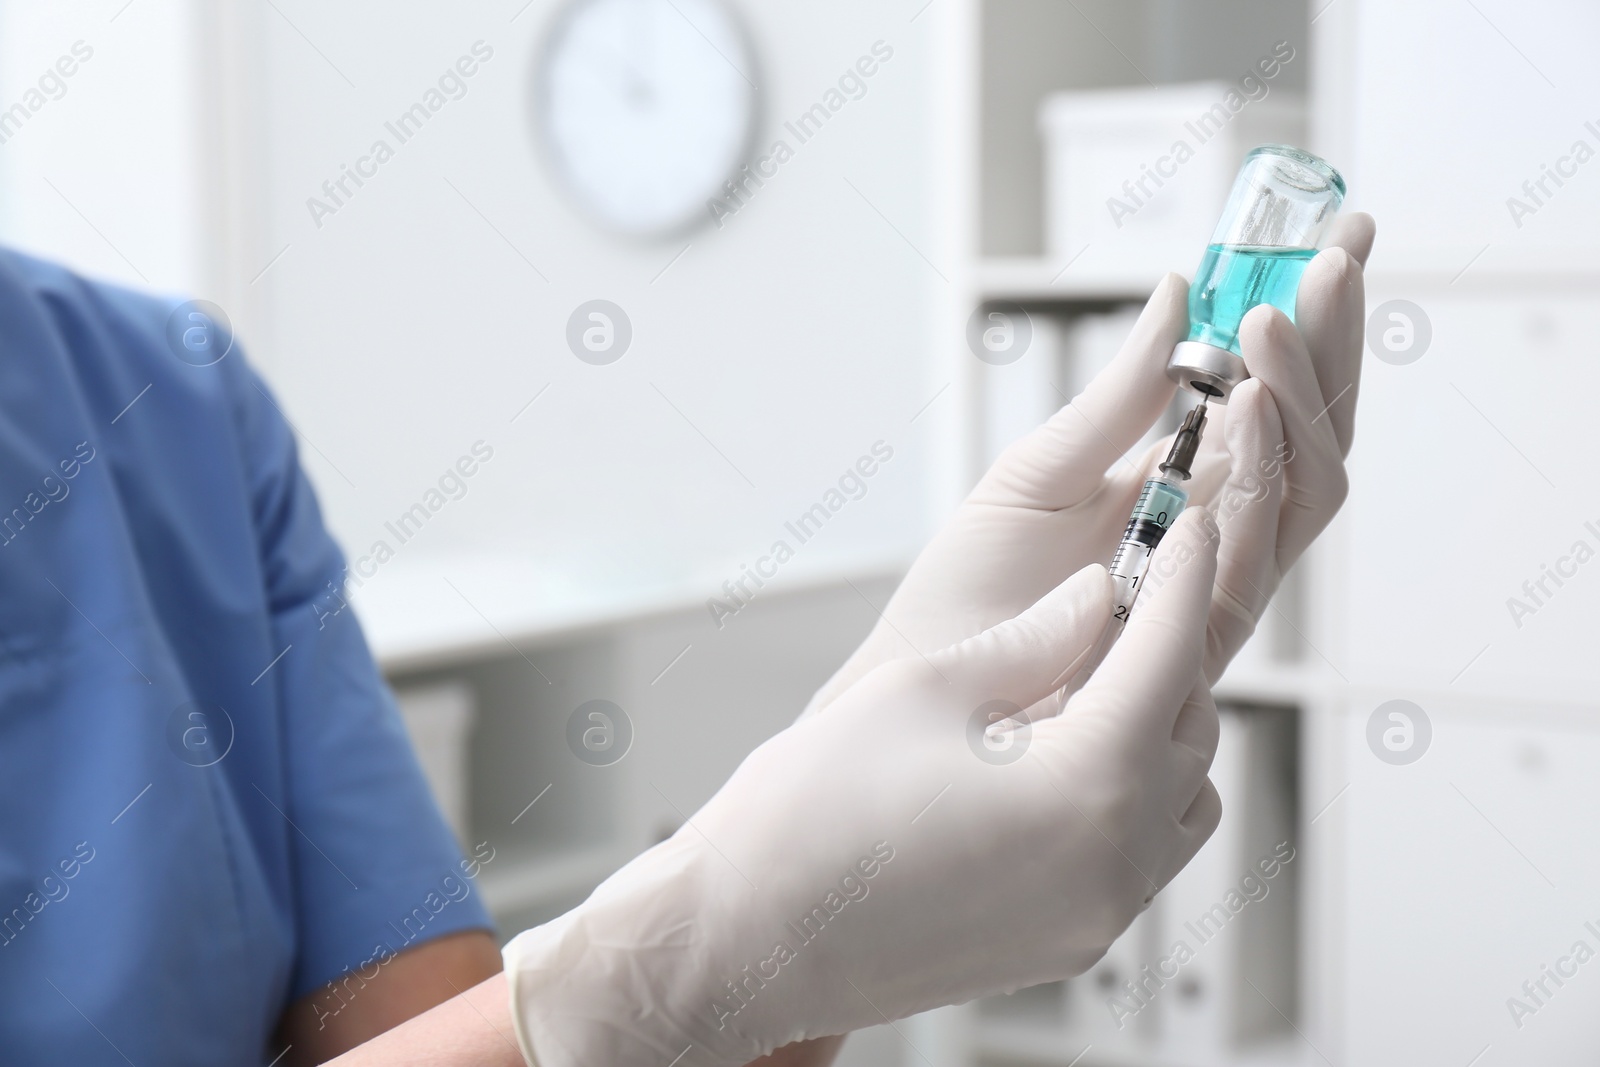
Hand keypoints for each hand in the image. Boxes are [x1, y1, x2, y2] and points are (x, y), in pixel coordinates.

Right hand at [503, 511, 1222, 1065]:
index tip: (1188, 528)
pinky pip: (1141, 853)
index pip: (1169, 652)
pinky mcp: (1067, 942)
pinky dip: (1129, 794)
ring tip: (1090, 683)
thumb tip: (1091, 601)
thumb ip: (1031, 640)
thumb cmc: (812, 819)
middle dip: (1167, 651)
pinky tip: (1063, 756)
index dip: (1181, 575)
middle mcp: (1111, 861)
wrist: (749, 939)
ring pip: (1181, 798)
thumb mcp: (922, 691)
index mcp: (1087, 786)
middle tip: (1126, 596)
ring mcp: (1096, 914)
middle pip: (1190, 726)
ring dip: (1155, 730)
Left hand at [803, 214, 1374, 712]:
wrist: (927, 687)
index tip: (1337, 236)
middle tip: (1342, 250)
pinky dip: (1262, 461)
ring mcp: (1214, 584)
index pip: (1275, 400)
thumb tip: (1180, 292)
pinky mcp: (1198, 632)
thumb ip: (1119, 396)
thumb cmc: (972, 594)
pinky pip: (1259, 540)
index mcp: (1181, 495)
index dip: (1311, 323)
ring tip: (1278, 310)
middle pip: (1311, 436)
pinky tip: (1249, 393)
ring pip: (1308, 483)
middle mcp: (1214, 539)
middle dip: (1333, 341)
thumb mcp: (1041, 470)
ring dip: (1304, 389)